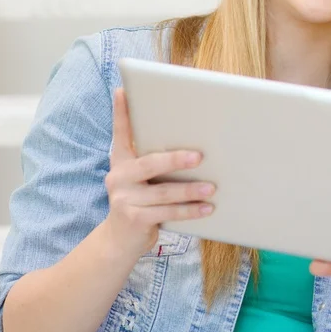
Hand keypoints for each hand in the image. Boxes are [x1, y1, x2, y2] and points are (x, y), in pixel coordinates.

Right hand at [103, 88, 214, 258]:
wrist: (120, 241)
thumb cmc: (141, 201)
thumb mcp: (143, 179)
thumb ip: (157, 162)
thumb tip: (198, 146)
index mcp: (122, 161)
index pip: (120, 133)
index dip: (121, 112)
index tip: (123, 90)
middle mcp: (118, 176)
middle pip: (149, 164)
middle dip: (175, 160)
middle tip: (199, 156)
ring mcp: (124, 198)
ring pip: (163, 191)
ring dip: (190, 190)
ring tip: (212, 187)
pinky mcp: (133, 218)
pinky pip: (167, 212)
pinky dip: (189, 211)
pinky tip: (207, 208)